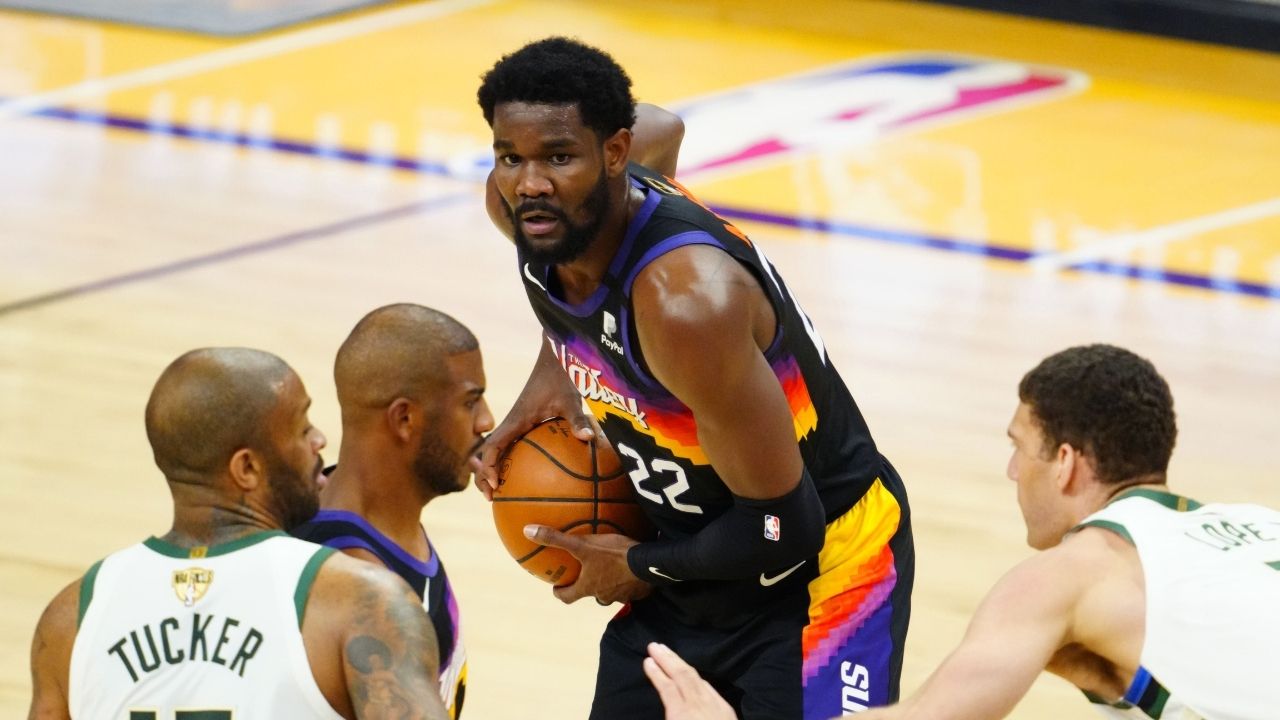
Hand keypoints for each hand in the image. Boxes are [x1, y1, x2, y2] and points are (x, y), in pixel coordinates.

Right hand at [472, 342, 596, 500]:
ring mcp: (516, 423)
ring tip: (501, 492)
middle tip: (492, 497)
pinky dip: (511, 461)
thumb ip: (577, 419)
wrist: (554, 358)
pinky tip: (530, 476)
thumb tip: (588, 439)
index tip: (495, 483)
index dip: (488, 466)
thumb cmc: (561, 377)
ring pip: (497, 450)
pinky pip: (513, 445)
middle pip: (487, 452)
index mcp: (516, 420)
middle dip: (483, 474)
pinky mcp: (525, 422)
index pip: (492, 445)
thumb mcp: (570, 399)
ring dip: (493, 469)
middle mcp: (511, 423)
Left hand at [523, 525, 650, 604]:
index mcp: (588, 587)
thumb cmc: (614, 556)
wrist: (647, 564)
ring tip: (610, 569)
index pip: (568, 597)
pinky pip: (630, 588)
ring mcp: (622, 595)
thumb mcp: (583, 545)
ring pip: (611, 593)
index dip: (560, 593)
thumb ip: (556, 539)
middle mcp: (603, 595)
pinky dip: (627, 581)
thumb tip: (528, 531)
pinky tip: (631, 568)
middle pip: (590, 595)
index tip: (557, 587)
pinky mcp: (638, 591)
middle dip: (587, 586)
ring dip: (608, 584)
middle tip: (586, 573)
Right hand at [643, 642, 735, 719]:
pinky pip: (709, 687)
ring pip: (696, 678)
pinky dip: (697, 677)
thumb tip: (664, 707)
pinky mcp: (726, 710)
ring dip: (681, 663)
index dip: (656, 673)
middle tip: (654, 645)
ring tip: (669, 652)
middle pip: (682, 676)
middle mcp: (698, 706)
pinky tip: (692, 674)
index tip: (647, 660)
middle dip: (667, 659)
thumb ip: (669, 714)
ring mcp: (714, 706)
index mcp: (681, 714)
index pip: (667, 688)